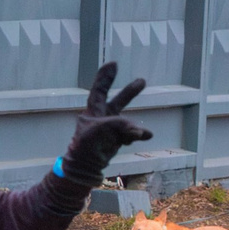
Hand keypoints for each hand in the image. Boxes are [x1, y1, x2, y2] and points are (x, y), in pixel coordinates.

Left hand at [61, 62, 153, 176]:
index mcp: (93, 111)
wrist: (86, 166)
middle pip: (117, 101)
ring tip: (142, 134)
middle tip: (142, 81)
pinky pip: (131, 134)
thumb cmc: (85, 146)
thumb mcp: (98, 130)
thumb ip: (118, 125)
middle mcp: (102, 117)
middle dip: (130, 92)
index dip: (105, 77)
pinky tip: (142, 137)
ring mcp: (111, 129)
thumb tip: (138, 130)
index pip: (99, 90)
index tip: (113, 63)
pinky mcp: (117, 139)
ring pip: (127, 122)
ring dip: (134, 127)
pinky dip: (135, 136)